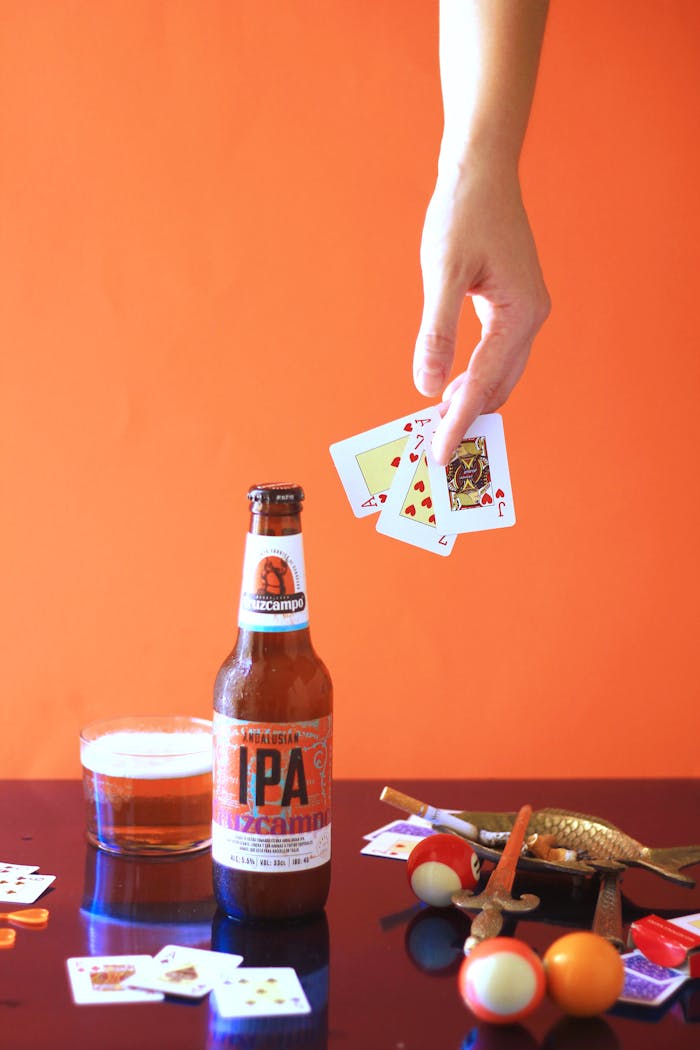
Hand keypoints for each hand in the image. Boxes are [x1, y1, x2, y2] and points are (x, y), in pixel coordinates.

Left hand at [413, 156, 549, 464]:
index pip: (484, 382)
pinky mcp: (514, 303)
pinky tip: (454, 385)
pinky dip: (478, 375)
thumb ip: (436, 333)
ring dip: (474, 398)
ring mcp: (526, 310)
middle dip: (470, 418)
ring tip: (442, 425)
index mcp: (520, 313)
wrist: (482, 169)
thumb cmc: (463, 213)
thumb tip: (428, 387)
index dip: (459, 421)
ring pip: (502, 372)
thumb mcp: (443, 274)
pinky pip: (498, 353)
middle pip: (501, 385)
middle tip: (440, 450)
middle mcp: (531, 316)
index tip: (440, 454)